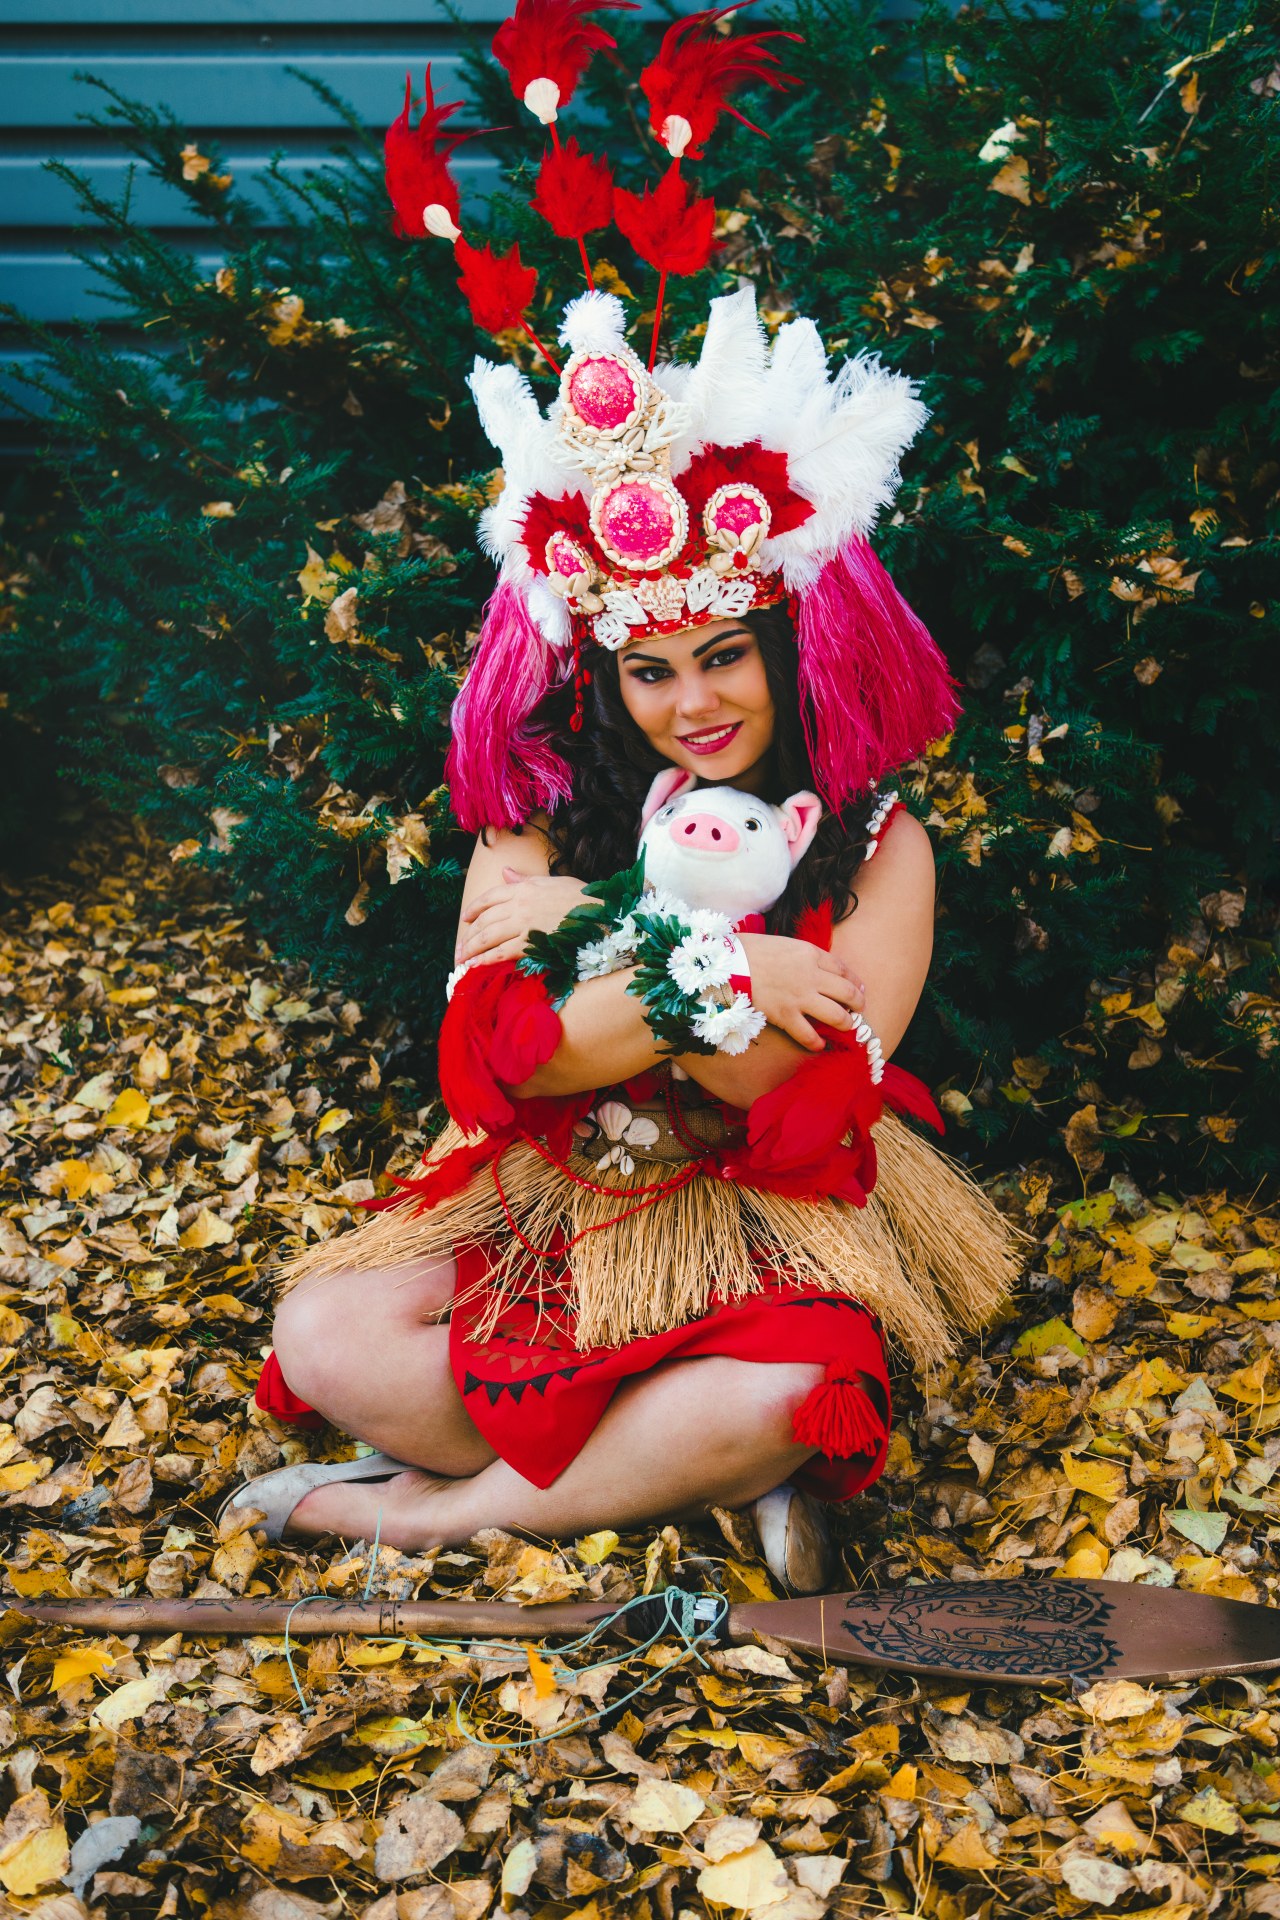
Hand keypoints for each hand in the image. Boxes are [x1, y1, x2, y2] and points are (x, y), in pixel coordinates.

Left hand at [455, 870, 589, 967]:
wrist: (601, 915)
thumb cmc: (582, 898)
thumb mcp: (551, 881)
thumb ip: (524, 880)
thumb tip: (505, 872)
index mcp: (524, 888)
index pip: (490, 897)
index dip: (474, 908)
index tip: (466, 919)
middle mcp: (519, 905)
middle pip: (484, 920)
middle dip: (468, 935)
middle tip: (459, 948)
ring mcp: (524, 925)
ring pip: (488, 936)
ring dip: (471, 949)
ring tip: (461, 959)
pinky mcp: (531, 944)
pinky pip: (501, 952)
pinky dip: (485, 959)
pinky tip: (476, 966)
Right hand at [739, 934, 865, 1052]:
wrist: (728, 963)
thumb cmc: (750, 950)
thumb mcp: (785, 944)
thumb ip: (804, 957)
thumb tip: (816, 968)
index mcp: (811, 953)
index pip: (843, 969)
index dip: (855, 981)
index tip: (859, 989)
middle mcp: (812, 976)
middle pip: (848, 993)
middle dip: (858, 1004)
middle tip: (858, 1010)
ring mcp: (800, 997)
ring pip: (837, 1016)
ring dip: (845, 1024)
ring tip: (845, 1027)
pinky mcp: (785, 1016)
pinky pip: (809, 1035)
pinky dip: (817, 1043)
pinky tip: (820, 1045)